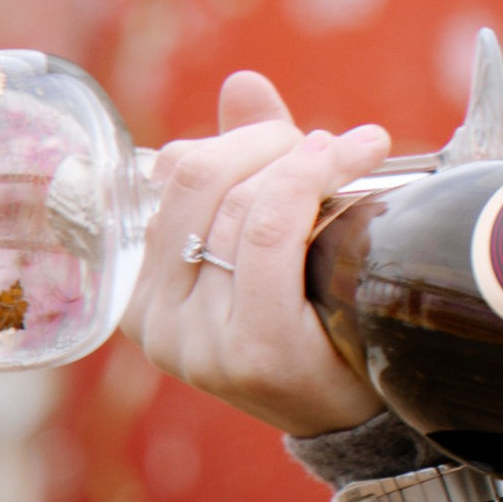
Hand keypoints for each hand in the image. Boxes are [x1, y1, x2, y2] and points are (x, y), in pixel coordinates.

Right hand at [123, 71, 391, 437]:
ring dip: (309, 159)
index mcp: (143, 293)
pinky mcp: (252, 350)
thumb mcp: (266, 243)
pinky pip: (269, 236)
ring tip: (358, 151)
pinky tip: (353, 162)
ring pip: (243, 205)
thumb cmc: (312, 322)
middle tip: (329, 144)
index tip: (292, 136)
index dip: (237, 140)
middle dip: (271, 143)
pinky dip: (312, 183)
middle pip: (203, 181)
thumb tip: (244, 83)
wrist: (359, 417)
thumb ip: (248, 167)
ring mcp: (199, 342)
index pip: (173, 177)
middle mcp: (157, 322)